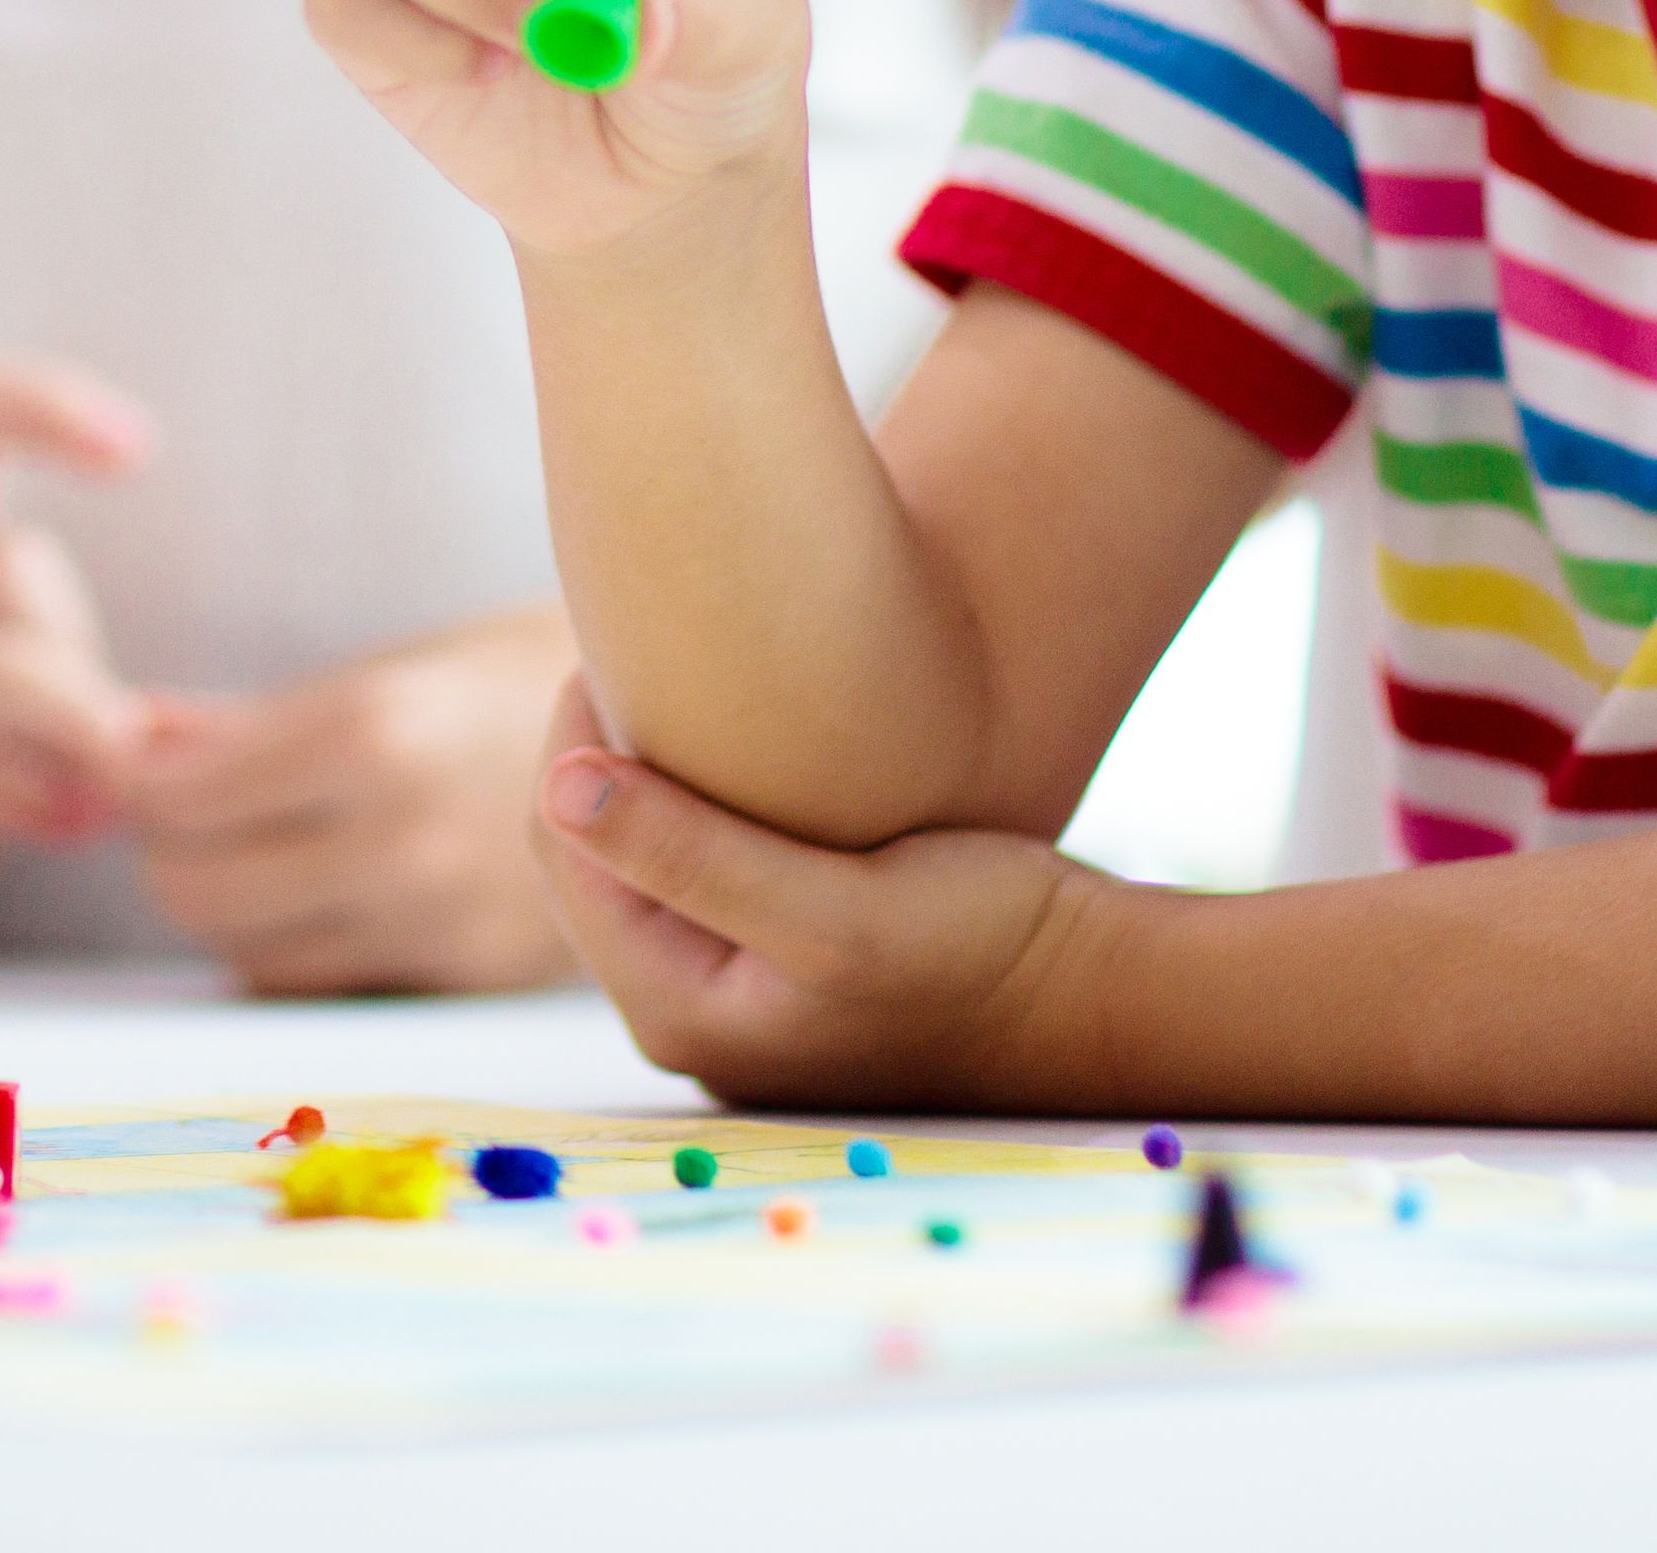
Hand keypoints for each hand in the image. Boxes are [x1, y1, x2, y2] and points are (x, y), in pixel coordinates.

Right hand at [0, 357, 154, 967]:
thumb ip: (79, 709)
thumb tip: (185, 736)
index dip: (44, 403)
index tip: (138, 450)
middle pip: (9, 568)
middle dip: (84, 670)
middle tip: (110, 751)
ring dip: (63, 737)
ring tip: (96, 797)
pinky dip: (6, 799)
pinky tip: (52, 826)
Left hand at [127, 612, 576, 995]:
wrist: (686, 744)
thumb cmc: (519, 677)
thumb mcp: (393, 671)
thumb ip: (255, 720)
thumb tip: (137, 735)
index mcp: (371, 735)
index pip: (178, 797)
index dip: (135, 778)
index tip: (134, 755)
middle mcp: (395, 840)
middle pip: (194, 887)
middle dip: (162, 846)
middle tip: (175, 804)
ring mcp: (431, 920)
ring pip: (245, 950)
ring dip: (216, 902)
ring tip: (237, 845)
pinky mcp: (459, 973)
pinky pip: (317, 980)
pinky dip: (281, 945)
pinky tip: (304, 890)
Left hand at [529, 679, 1099, 1114]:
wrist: (1097, 992)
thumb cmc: (983, 948)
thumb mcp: (836, 909)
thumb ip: (694, 854)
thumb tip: (558, 785)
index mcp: (676, 1011)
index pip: (563, 848)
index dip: (578, 736)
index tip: (621, 641)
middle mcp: (691, 1015)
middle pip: (594, 855)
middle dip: (608, 755)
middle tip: (649, 647)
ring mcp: (738, 994)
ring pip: (649, 855)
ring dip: (658, 777)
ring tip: (692, 684)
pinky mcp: (784, 965)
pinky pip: (704, 868)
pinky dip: (707, 802)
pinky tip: (749, 745)